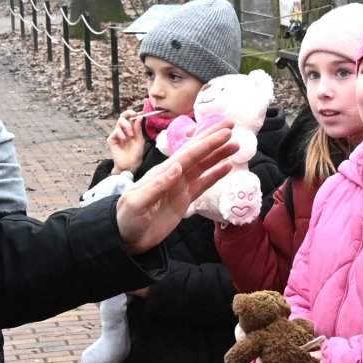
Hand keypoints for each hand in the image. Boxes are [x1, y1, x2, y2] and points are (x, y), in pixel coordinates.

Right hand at [106, 111, 144, 173]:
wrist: (131, 164)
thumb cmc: (136, 153)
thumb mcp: (140, 140)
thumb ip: (138, 128)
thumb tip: (139, 117)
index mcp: (131, 130)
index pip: (130, 118)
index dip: (133, 113)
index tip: (140, 112)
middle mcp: (123, 130)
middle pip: (123, 117)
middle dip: (128, 114)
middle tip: (134, 116)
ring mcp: (117, 135)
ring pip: (119, 122)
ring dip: (127, 126)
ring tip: (131, 135)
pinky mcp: (111, 139)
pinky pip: (116, 131)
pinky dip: (121, 134)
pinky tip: (124, 140)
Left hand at [114, 119, 235, 253]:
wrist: (126, 238)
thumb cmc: (126, 218)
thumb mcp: (136, 202)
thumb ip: (156, 185)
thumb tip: (177, 167)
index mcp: (162, 172)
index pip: (187, 154)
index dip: (206, 142)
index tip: (222, 132)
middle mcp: (173, 175)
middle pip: (197, 153)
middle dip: (214, 139)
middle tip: (231, 125)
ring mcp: (180, 186)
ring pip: (203, 166)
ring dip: (218, 154)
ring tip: (236, 144)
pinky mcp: (184, 200)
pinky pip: (203, 184)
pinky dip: (215, 175)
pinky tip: (227, 167)